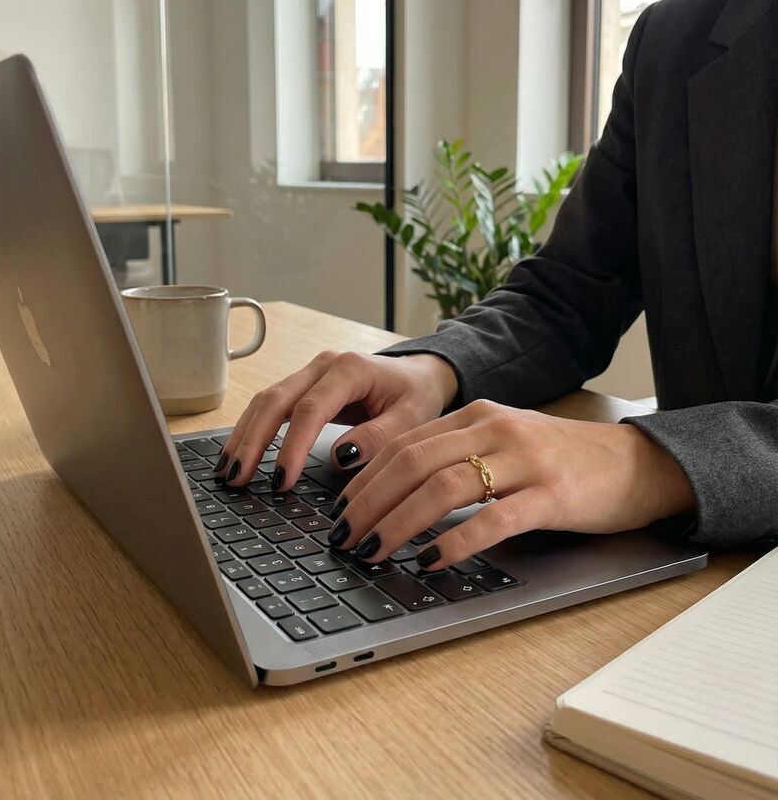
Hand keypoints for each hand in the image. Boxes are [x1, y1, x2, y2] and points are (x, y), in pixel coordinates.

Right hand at [215, 351, 458, 487]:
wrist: (419, 375)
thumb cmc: (417, 396)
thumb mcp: (413, 419)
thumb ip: (380, 437)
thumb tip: (340, 457)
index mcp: (350, 369)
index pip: (310, 409)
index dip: (292, 446)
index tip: (281, 480)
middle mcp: (323, 366)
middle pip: (276, 400)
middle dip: (253, 441)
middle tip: (237, 479)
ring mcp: (309, 373)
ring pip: (265, 401)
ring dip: (244, 437)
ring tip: (227, 473)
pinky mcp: (303, 386)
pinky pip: (270, 406)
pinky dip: (251, 430)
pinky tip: (237, 455)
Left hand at [327, 399, 696, 568]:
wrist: (635, 463)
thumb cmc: (561, 460)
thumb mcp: (503, 444)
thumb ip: (457, 457)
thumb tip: (395, 495)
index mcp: (476, 415)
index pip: (404, 444)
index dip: (364, 479)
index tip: (339, 511)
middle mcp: (495, 429)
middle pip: (414, 462)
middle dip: (370, 502)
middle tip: (343, 537)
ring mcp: (525, 460)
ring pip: (445, 486)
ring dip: (400, 521)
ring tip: (373, 550)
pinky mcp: (552, 495)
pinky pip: (495, 518)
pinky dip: (458, 540)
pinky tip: (433, 560)